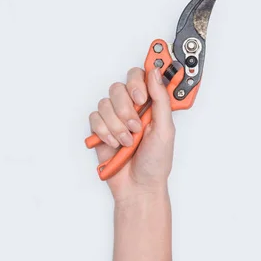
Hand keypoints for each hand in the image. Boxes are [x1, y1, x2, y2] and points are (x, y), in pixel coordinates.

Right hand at [88, 67, 175, 199]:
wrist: (138, 187)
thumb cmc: (155, 162)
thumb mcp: (166, 129)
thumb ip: (161, 99)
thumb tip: (156, 73)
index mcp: (150, 104)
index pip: (139, 76)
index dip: (137, 82)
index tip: (141, 97)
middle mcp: (132, 108)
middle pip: (118, 88)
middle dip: (126, 109)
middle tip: (136, 127)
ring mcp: (115, 118)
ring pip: (105, 104)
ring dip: (117, 126)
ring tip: (127, 142)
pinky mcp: (101, 129)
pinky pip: (95, 118)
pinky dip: (105, 132)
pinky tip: (115, 144)